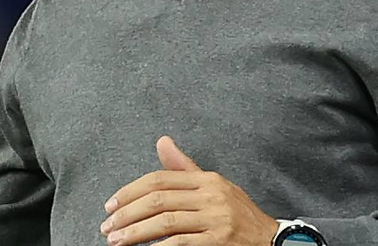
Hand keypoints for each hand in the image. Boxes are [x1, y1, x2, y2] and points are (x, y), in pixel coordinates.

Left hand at [100, 135, 278, 245]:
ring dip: (135, 233)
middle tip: (107, 227)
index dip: (130, 191)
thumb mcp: (213, 185)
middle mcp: (211, 195)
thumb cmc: (236, 212)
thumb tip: (162, 141)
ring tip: (116, 241)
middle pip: (158, 200)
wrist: (270, 238)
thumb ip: (185, 167)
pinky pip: (182, 243)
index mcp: (206, 179)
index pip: (159, 179)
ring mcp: (215, 219)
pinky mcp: (219, 242)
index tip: (111, 205)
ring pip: (166, 222)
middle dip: (127, 214)